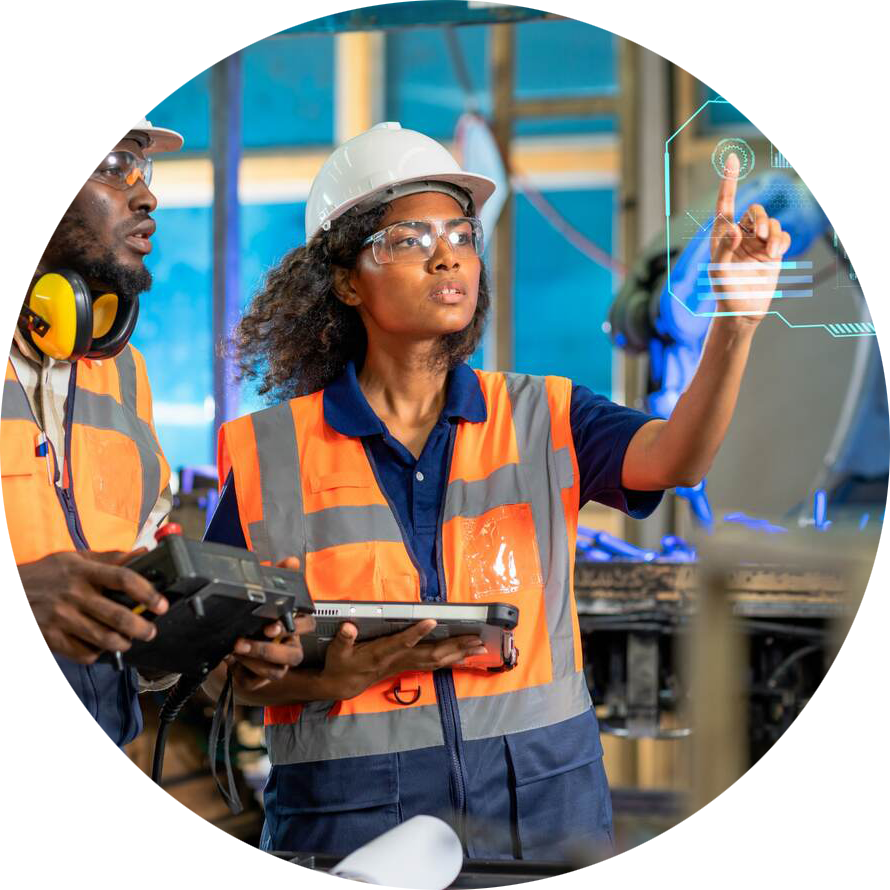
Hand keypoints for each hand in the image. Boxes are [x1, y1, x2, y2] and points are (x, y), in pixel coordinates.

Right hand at [0, 550, 167, 663]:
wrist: (4, 591)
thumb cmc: (47, 572)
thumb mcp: (77, 558)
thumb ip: (111, 558)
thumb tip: (144, 553)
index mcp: (84, 572)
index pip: (123, 579)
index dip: (147, 593)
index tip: (161, 604)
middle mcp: (75, 594)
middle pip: (117, 615)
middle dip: (141, 627)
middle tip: (151, 631)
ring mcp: (61, 618)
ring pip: (102, 638)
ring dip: (122, 643)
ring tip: (129, 641)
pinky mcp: (49, 637)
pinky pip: (80, 653)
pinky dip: (96, 654)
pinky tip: (101, 649)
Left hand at [226, 556, 312, 693]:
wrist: (233, 641)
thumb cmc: (256, 617)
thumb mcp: (266, 594)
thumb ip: (280, 575)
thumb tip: (292, 561)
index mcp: (295, 626)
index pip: (308, 626)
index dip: (294, 627)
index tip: (273, 625)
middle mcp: (290, 647)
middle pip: (294, 656)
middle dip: (268, 650)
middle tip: (244, 641)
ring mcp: (277, 665)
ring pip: (276, 671)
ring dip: (253, 660)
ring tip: (234, 647)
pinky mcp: (260, 679)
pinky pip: (256, 681)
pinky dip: (242, 671)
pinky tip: (230, 658)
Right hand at [317, 619, 486, 701]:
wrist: (343, 685)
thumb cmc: (341, 665)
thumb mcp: (337, 652)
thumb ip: (344, 638)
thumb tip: (348, 626)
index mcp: (382, 654)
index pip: (402, 642)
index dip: (417, 632)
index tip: (432, 620)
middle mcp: (398, 660)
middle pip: (431, 654)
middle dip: (454, 647)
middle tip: (476, 639)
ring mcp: (405, 664)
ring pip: (437, 660)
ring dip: (459, 653)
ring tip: (478, 646)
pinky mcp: (408, 665)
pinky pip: (435, 664)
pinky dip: (451, 659)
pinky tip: (464, 656)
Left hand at [710, 152, 791, 326]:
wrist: (743, 309)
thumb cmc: (725, 291)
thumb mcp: (719, 271)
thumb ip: (725, 249)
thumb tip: (735, 229)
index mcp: (722, 235)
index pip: (725, 203)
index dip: (728, 181)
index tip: (732, 158)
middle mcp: (740, 234)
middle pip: (755, 210)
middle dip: (761, 219)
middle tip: (761, 237)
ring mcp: (758, 242)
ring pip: (772, 223)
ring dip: (773, 235)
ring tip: (770, 254)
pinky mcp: (772, 251)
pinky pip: (783, 236)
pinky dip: (782, 243)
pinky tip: (776, 256)